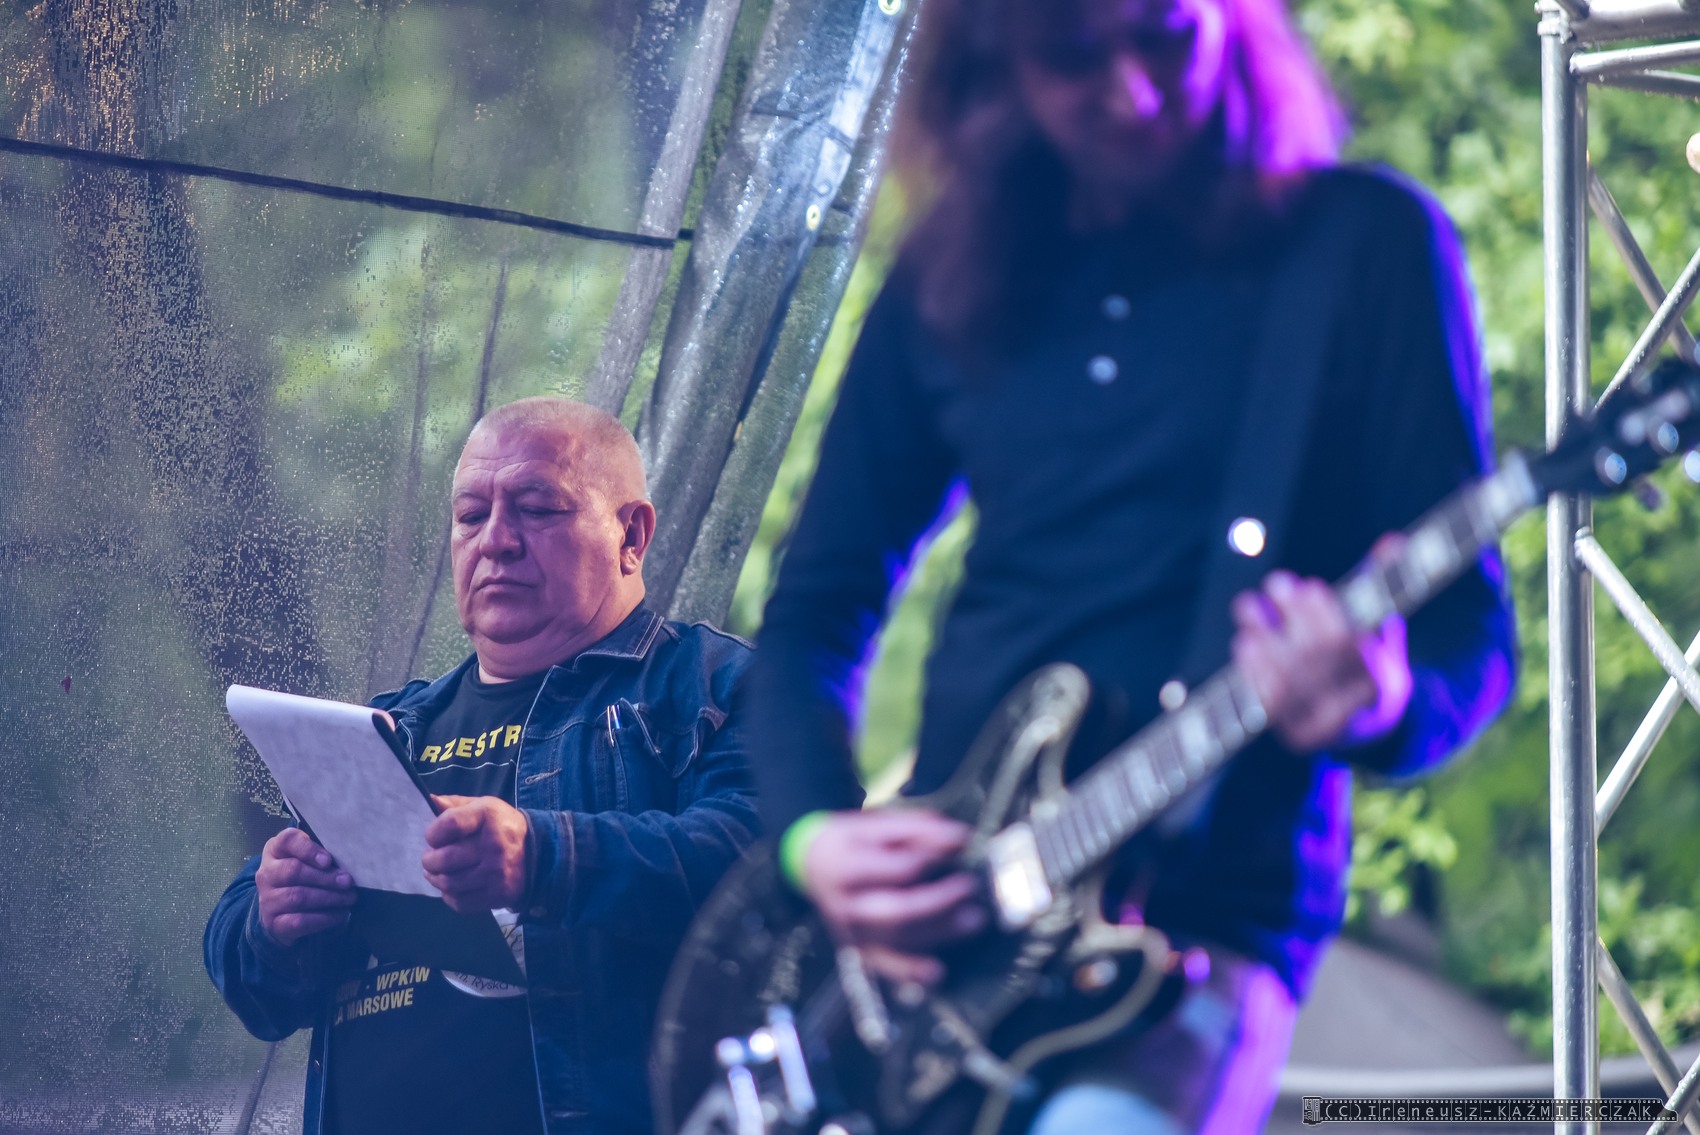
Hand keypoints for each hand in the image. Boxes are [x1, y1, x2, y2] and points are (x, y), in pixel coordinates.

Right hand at [256, 828, 355, 946]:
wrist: (280, 911)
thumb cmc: (302, 876)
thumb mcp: (308, 859)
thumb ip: (322, 855)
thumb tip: (348, 862)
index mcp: (275, 850)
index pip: (287, 841)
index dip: (308, 850)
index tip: (328, 860)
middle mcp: (267, 874)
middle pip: (293, 871)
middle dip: (325, 877)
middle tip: (347, 882)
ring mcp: (267, 900)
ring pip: (298, 897)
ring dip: (329, 897)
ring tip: (349, 898)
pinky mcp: (274, 923)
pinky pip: (299, 921)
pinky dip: (324, 918)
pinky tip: (340, 914)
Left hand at [423, 795, 531, 912]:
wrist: (539, 853)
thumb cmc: (502, 826)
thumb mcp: (484, 806)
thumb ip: (455, 804)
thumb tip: (429, 800)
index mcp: (489, 816)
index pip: (449, 825)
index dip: (433, 833)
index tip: (433, 837)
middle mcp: (494, 846)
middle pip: (445, 858)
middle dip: (429, 860)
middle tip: (430, 858)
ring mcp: (496, 873)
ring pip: (449, 883)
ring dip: (436, 878)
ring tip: (435, 872)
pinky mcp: (496, 895)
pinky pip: (460, 901)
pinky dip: (449, 896)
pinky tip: (451, 887)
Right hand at [800, 809, 987, 985]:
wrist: (811, 864)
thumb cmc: (850, 841)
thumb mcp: (875, 825)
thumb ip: (918, 830)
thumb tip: (961, 839)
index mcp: (848, 867)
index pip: (896, 869)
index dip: (930, 861)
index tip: (958, 848)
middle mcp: (847, 906)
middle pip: (898, 911)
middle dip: (939, 902)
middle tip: (969, 886)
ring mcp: (853, 932)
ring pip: (899, 939)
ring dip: (940, 932)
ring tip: (974, 919)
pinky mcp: (860, 950)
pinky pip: (888, 966)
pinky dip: (912, 972)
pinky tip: (937, 971)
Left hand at [1231, 540, 1412, 752]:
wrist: (1373, 726)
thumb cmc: (1371, 661)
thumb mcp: (1383, 625)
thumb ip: (1383, 587)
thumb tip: (1392, 541)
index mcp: (1380, 675)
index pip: (1349, 643)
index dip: (1325, 613)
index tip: (1309, 585)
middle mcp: (1353, 704)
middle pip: (1317, 658)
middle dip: (1293, 616)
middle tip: (1276, 583)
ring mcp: (1324, 724)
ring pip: (1288, 681)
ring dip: (1264, 639)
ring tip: (1248, 606)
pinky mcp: (1298, 736)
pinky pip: (1270, 706)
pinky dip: (1254, 672)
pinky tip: (1244, 644)